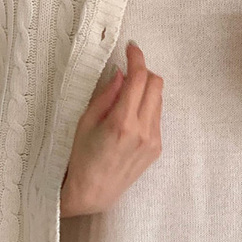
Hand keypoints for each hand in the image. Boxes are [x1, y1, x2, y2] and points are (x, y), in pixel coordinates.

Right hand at [60, 41, 162, 217]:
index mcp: (122, 122)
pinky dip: (146, 108)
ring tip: (126, 96)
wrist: (94, 192)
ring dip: (146, 90)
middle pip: (156, 85)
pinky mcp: (157, 148)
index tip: (131, 48)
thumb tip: (121, 74)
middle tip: (128, 70)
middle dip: (144, 71)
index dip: (137, 58)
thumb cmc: (82, 158)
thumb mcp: (85, 122)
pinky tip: (129, 117)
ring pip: (159, 100)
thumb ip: (106, 95)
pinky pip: (156, 117)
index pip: (139, 79)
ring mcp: (153, 141)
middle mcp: (143, 131)